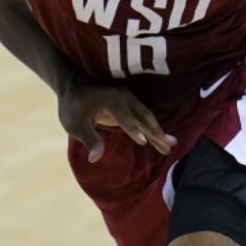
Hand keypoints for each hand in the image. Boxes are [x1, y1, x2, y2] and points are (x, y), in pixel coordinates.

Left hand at [58, 78, 176, 162]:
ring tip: (172, 145)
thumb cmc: (73, 106)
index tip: (143, 141)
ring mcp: (128, 99)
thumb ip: (88, 139)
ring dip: (159, 131)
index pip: (123, 115)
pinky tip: (163, 141)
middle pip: (141, 115)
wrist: (74, 86)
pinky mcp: (130, 106)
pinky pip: (144, 118)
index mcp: (109, 98)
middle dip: (155, 131)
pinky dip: (154, 129)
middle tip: (169, 145)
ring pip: (147, 117)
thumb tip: (95, 158)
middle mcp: (122, 96)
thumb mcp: (74, 124)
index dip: (132, 128)